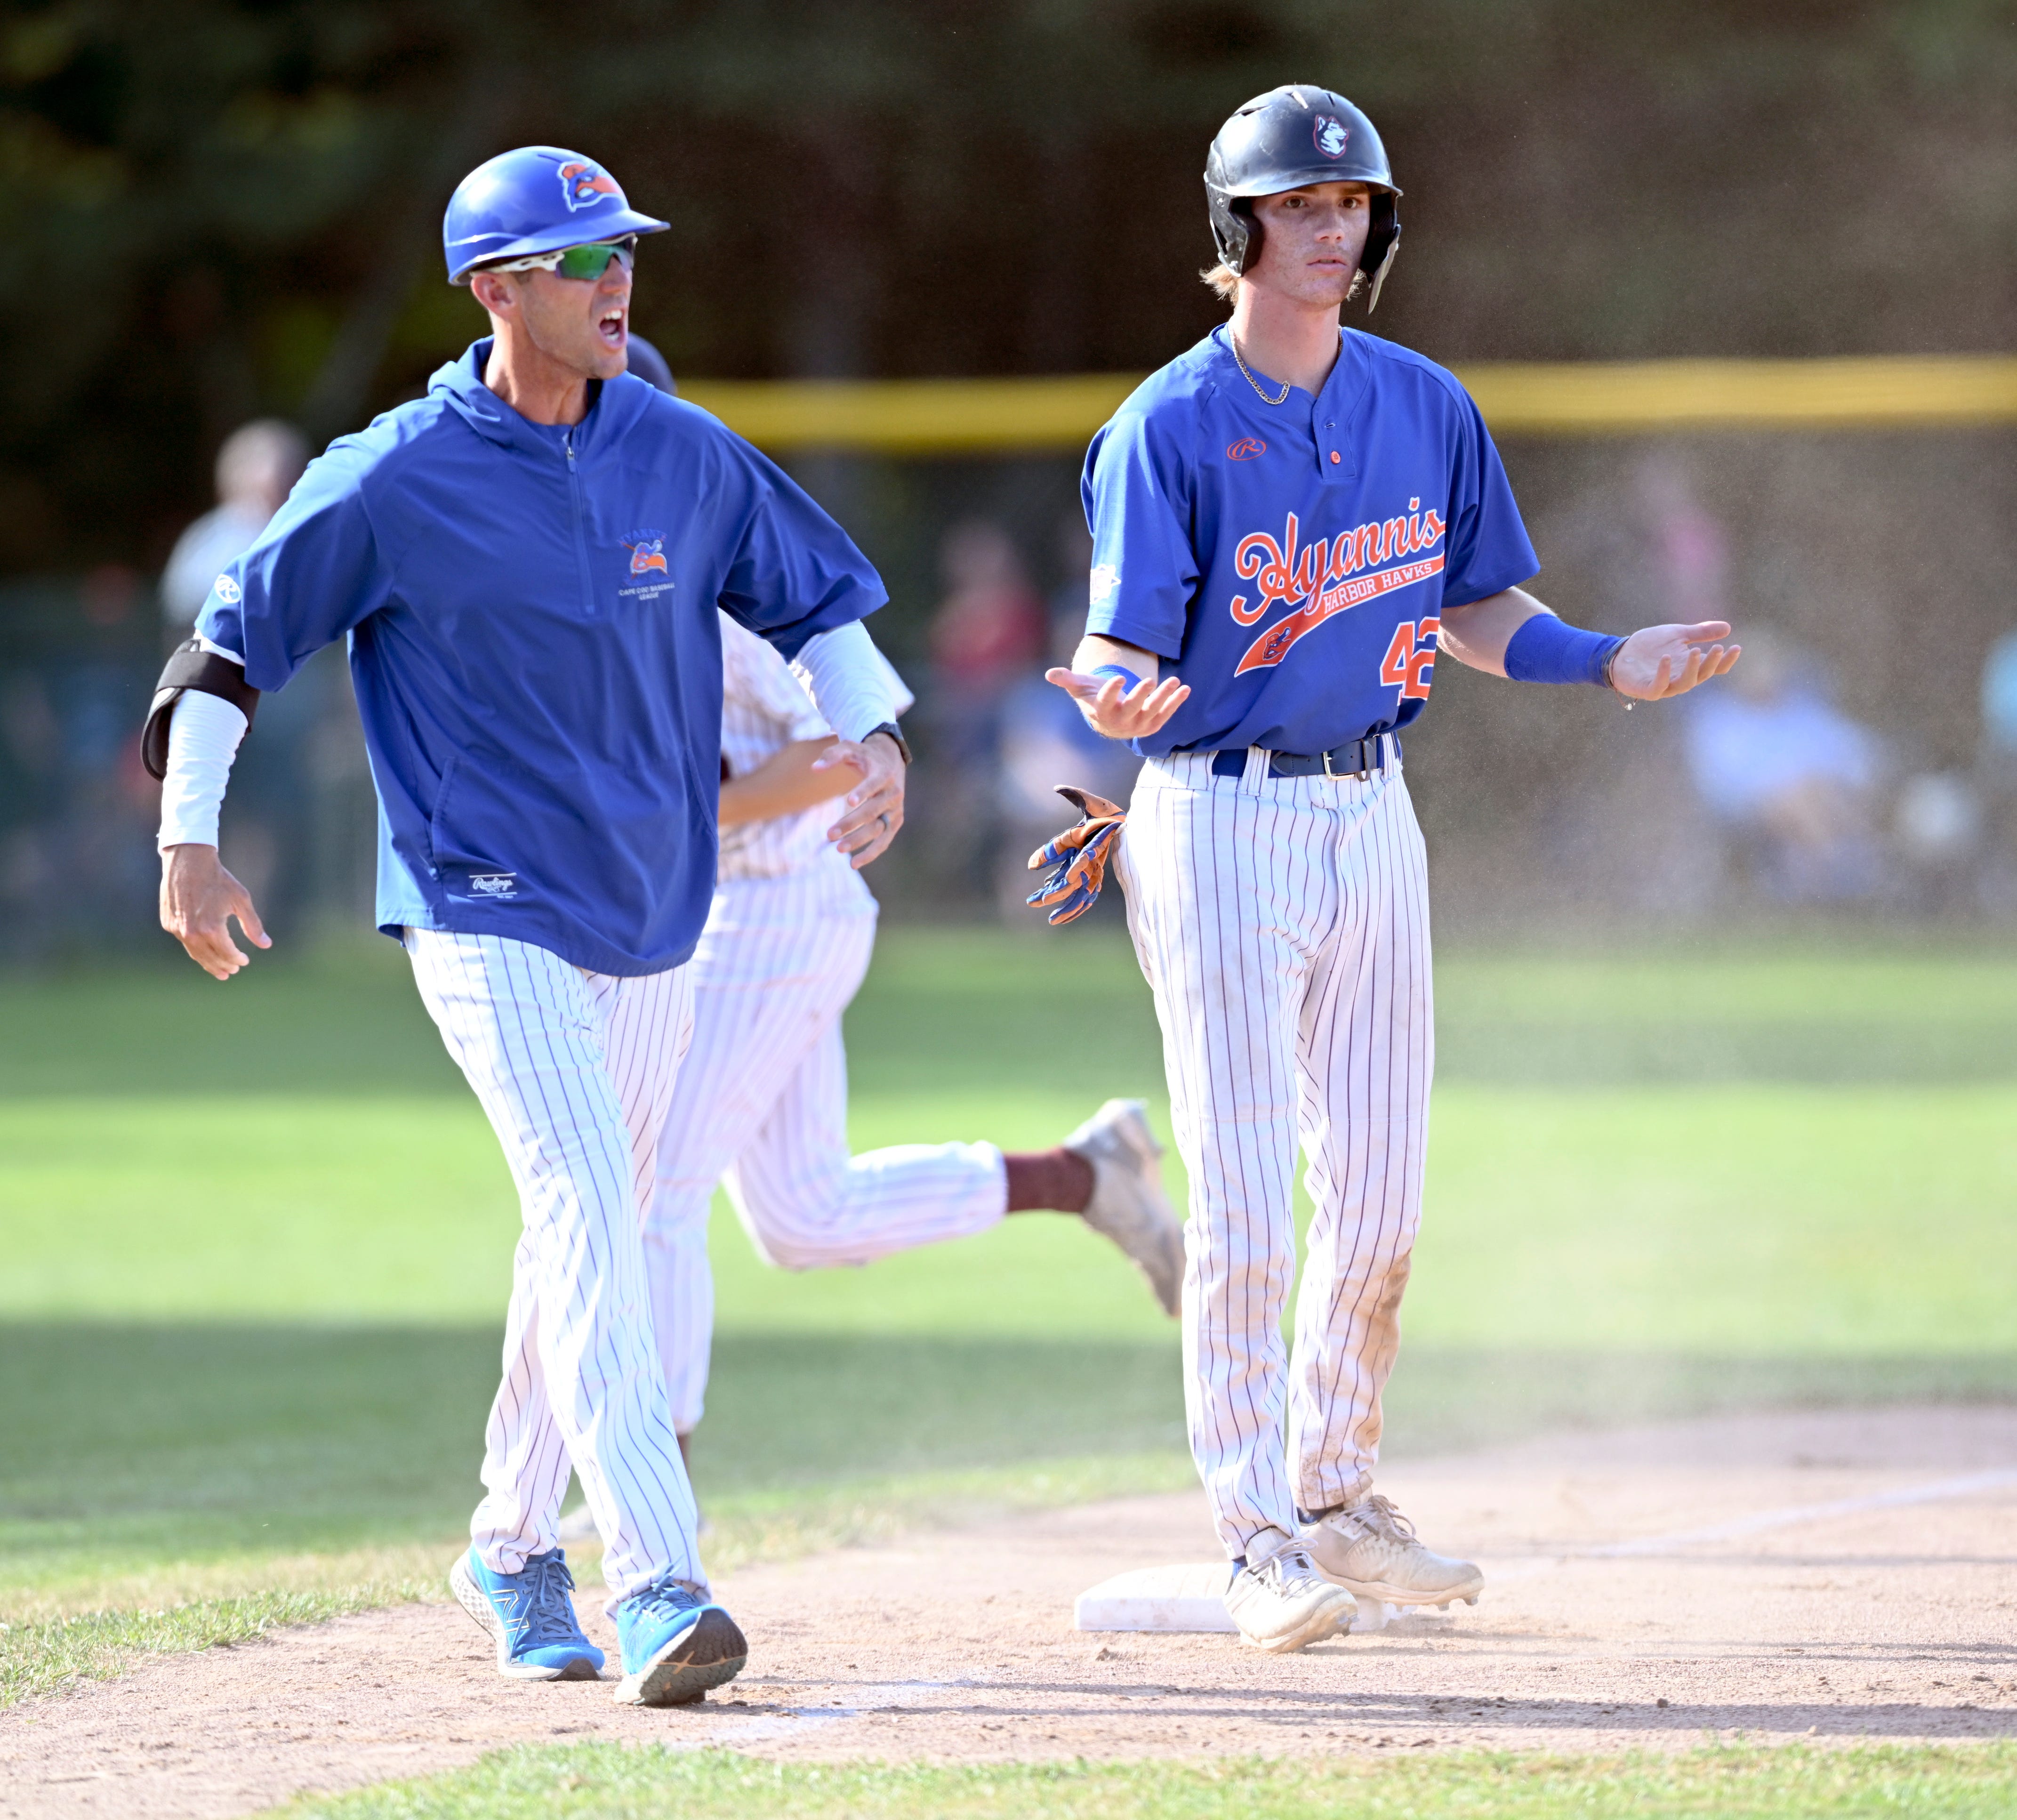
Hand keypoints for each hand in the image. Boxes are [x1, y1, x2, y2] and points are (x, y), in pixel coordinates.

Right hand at [160, 844, 269, 978]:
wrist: (187, 862)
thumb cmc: (219, 879)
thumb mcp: (242, 900)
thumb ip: (253, 925)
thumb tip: (266, 945)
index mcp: (211, 928)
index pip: (227, 953)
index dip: (237, 959)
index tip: (245, 961)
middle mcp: (192, 932)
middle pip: (210, 958)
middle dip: (223, 966)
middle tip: (231, 972)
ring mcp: (177, 929)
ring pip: (195, 953)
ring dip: (208, 963)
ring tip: (219, 971)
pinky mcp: (168, 923)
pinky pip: (184, 942)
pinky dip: (195, 949)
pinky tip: (203, 951)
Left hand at [816, 732, 904, 867]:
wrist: (890, 760)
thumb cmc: (864, 755)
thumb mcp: (849, 748)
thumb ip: (831, 756)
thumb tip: (813, 768)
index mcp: (884, 774)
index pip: (874, 784)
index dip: (863, 792)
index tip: (848, 801)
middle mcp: (893, 793)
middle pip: (873, 812)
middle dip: (851, 824)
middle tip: (829, 835)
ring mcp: (896, 810)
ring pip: (879, 830)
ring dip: (860, 841)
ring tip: (838, 849)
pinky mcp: (895, 822)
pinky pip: (885, 840)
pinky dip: (871, 853)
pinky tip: (853, 863)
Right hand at [1044, 668, 1190, 739]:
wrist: (1110, 720)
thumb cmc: (1094, 698)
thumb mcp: (1080, 688)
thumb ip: (1067, 680)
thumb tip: (1050, 673)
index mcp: (1102, 713)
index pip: (1106, 703)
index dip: (1112, 691)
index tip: (1120, 677)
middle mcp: (1121, 722)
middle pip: (1132, 709)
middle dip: (1142, 695)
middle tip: (1150, 680)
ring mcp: (1138, 725)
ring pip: (1153, 712)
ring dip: (1165, 697)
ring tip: (1175, 681)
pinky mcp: (1152, 725)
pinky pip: (1166, 715)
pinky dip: (1176, 703)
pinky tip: (1186, 688)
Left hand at [1611, 620, 1741, 700]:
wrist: (1621, 652)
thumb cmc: (1650, 645)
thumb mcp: (1677, 634)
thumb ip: (1699, 632)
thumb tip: (1727, 627)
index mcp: (1690, 666)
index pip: (1714, 668)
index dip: (1726, 661)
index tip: (1736, 647)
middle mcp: (1680, 678)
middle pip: (1702, 676)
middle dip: (1711, 663)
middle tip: (1718, 647)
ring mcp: (1664, 686)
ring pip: (1685, 684)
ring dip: (1692, 668)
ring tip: (1696, 650)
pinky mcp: (1646, 689)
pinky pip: (1658, 686)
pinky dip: (1663, 673)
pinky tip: (1667, 658)